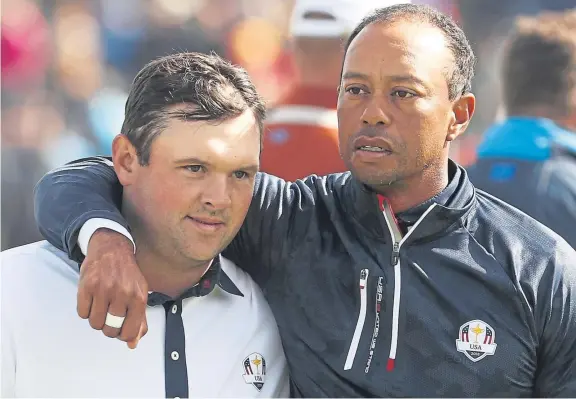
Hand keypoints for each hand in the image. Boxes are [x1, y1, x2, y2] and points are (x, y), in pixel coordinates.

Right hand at [78, 228, 147, 347]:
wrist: (112, 249)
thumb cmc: (127, 275)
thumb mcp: (140, 294)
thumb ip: (139, 320)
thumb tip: (133, 344)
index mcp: (138, 297)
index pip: (129, 332)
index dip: (123, 335)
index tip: (121, 329)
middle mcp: (122, 293)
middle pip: (110, 330)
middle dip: (109, 328)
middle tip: (110, 316)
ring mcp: (103, 289)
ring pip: (95, 324)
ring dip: (97, 320)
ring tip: (102, 306)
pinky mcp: (86, 286)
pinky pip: (82, 313)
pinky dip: (86, 310)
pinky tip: (93, 299)